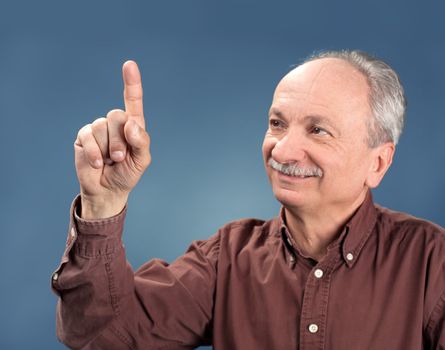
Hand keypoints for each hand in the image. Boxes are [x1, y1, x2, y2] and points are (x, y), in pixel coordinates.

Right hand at [74, 61, 150, 218]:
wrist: (108, 190)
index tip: (129, 65)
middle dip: (120, 141)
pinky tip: (98, 163)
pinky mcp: (84, 137)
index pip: (133, 101)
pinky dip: (95, 153)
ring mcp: (98, 129)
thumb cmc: (127, 173)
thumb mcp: (141, 160)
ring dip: (108, 149)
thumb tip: (131, 125)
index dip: (131, 83)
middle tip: (121, 158)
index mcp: (133, 125)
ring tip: (110, 161)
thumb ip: (141, 142)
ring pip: (102, 126)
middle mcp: (115, 124)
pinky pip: (88, 136)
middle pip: (116, 116)